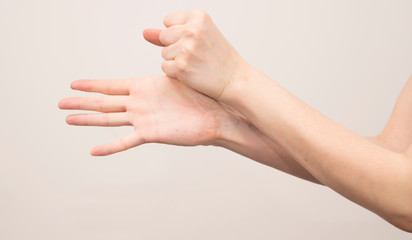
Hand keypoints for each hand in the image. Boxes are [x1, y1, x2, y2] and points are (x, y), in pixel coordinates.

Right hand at [58, 75, 235, 155]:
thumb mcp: (179, 73)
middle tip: (61, 103)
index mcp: (144, 87)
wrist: (215, 114)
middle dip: (82, 102)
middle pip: (104, 103)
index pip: (111, 85)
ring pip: (109, 119)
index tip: (74, 83)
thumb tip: (164, 43)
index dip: (92, 85)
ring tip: (69, 119)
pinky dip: (110, 147)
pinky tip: (94, 151)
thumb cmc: (201, 93)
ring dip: (88, 120)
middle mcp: (140, 103)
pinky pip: (126, 141)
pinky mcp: (151, 133)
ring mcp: (143, 119)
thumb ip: (164, 63)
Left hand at [143, 10, 246, 99]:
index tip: (197, 42)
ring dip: (176, 61)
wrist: (235, 80)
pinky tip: (192, 73)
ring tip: (197, 64)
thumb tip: (145, 32)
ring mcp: (186, 48)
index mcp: (198, 17)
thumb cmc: (219, 59)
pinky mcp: (181, 66)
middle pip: (164, 37)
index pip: (168, 22)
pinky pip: (165, 68)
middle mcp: (192, 30)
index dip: (180, 35)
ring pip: (164, 53)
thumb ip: (170, 32)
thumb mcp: (199, 37)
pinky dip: (176, 74)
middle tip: (197, 55)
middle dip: (176, 47)